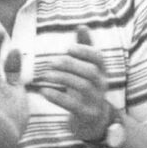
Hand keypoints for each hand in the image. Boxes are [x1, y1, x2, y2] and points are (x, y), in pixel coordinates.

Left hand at [28, 25, 115, 144]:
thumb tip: (82, 25)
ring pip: (82, 87)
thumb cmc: (87, 89)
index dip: (85, 51)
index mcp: (102, 71)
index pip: (99, 58)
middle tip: (51, 62)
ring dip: (63, 78)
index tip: (69, 47)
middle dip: (70, 64)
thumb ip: (85, 48)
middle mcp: (102, 85)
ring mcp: (96, 101)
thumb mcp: (88, 69)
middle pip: (90, 71)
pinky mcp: (86, 115)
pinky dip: (57, 97)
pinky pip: (73, 105)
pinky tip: (44, 91)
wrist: (94, 122)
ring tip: (46, 75)